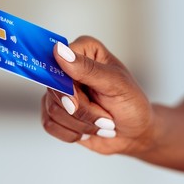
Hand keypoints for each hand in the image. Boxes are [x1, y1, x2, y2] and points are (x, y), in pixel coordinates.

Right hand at [41, 36, 156, 154]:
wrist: (134, 133)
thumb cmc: (131, 104)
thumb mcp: (116, 84)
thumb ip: (88, 69)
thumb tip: (60, 51)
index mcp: (84, 51)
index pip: (58, 59)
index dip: (67, 83)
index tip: (81, 97)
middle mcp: (68, 68)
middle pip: (55, 89)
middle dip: (82, 109)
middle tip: (105, 114)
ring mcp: (60, 91)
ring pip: (52, 109)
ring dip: (81, 123)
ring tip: (101, 122)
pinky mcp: (55, 112)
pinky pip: (49, 124)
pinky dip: (72, 132)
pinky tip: (88, 129)